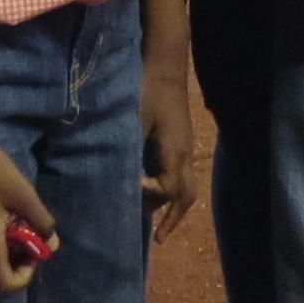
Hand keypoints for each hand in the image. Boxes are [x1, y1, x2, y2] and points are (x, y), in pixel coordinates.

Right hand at [0, 122, 56, 292]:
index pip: (4, 286)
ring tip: (16, 215)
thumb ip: (40, 221)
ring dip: (7, 244)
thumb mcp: (23, 193)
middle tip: (30, 228)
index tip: (34, 250)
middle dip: (19, 257)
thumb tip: (52, 243)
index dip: (24, 276)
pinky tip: (0, 208)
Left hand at [140, 63, 201, 242]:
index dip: (150, 196)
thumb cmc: (147, 89)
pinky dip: (170, 187)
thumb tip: (117, 177)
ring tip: (156, 221)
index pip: (168, 189)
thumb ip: (128, 150)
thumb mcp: (133, 120)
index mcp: (174, 151)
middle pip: (186, 196)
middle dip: (174, 219)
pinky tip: (152, 187)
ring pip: (186, 186)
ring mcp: (186, 147)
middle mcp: (185, 154)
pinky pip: (181, 172)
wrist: (165, 63)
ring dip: (173, 205)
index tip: (131, 189)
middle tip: (158, 238)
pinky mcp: (181, 139)